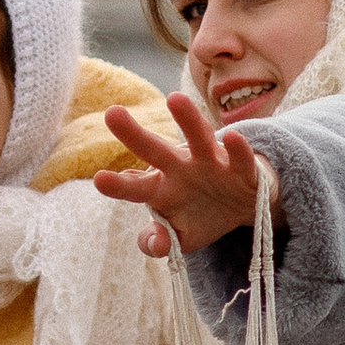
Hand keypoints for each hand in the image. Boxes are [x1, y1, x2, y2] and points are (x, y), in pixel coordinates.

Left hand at [94, 93, 278, 259]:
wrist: (244, 206)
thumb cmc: (201, 215)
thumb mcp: (179, 237)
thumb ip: (158, 242)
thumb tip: (156, 244)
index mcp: (161, 188)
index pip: (135, 187)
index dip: (119, 185)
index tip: (99, 179)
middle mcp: (181, 169)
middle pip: (156, 150)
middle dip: (134, 134)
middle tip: (112, 113)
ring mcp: (211, 163)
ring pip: (198, 138)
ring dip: (188, 119)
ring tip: (175, 99)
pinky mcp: (241, 167)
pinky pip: (240, 157)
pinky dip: (237, 148)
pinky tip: (231, 136)